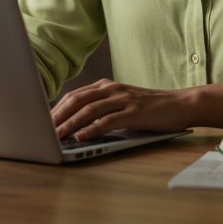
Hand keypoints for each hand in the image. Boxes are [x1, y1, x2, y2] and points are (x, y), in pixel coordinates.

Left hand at [51, 78, 192, 139]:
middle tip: (42, 130)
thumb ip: (103, 108)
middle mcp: (112, 89)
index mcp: (107, 86)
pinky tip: (82, 137)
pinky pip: (108, 120)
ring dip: (71, 123)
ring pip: (89, 110)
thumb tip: (77, 124)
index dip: (57, 108)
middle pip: (78, 100)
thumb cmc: (151, 108)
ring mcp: (123, 100)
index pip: (75, 95)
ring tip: (57, 136)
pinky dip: (92, 129)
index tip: (42, 122)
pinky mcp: (134, 112)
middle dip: (58, 116)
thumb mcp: (123, 103)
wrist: (180, 104)